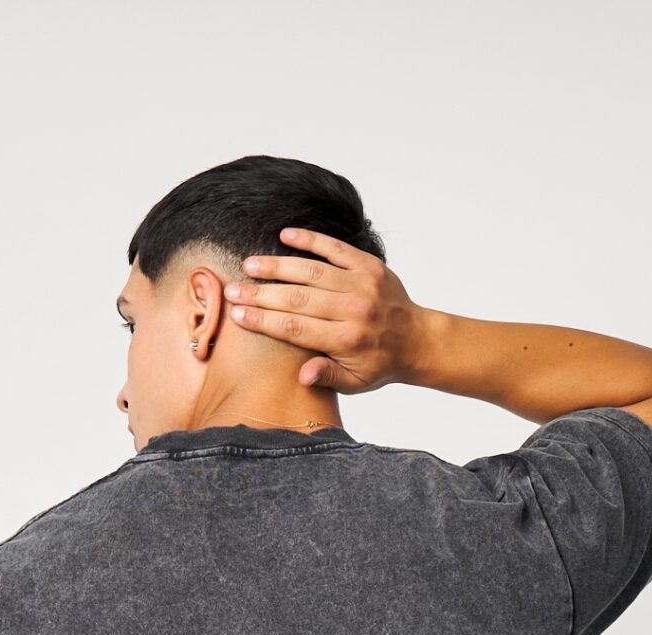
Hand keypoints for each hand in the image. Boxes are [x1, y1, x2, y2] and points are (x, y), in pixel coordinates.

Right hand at [222, 226, 428, 394]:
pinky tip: (285, 235)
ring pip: (311, 272)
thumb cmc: (379, 364)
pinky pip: (335, 248)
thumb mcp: (354, 382)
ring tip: (249, 265)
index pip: (296, 329)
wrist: (418, 341)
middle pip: (298, 299)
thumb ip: (327, 376)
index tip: (237, 315)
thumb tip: (302, 376)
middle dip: (261, 294)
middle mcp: (354, 310)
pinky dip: (310, 240)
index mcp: (347, 341)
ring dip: (277, 266)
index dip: (264, 321)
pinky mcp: (369, 265)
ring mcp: (362, 284)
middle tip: (233, 290)